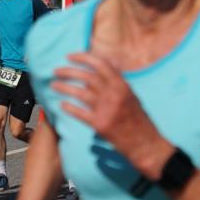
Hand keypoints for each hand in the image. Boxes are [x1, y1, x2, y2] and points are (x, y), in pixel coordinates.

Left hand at [51, 52, 164, 173]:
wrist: (145, 143)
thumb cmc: (138, 119)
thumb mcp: (131, 95)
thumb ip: (118, 81)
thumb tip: (108, 63)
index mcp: (122, 85)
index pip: (100, 64)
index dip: (83, 58)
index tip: (70, 56)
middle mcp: (114, 94)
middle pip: (87, 77)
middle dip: (68, 71)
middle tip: (56, 71)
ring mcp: (107, 109)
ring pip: (80, 93)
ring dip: (64, 87)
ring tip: (54, 85)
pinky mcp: (100, 124)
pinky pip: (79, 113)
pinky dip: (69, 107)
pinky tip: (62, 105)